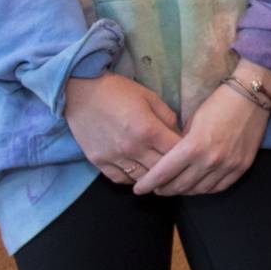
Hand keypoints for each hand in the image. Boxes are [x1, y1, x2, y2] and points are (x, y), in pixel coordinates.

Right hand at [62, 73, 181, 185]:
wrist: (80, 91)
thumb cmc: (118, 90)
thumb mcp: (150, 97)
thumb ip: (168, 117)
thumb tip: (179, 134)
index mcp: (148, 130)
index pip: (176, 152)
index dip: (186, 153)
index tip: (189, 152)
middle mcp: (132, 148)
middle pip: (161, 170)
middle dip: (172, 168)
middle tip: (178, 166)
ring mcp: (114, 157)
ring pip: (142, 179)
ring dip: (153, 176)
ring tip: (159, 172)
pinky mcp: (98, 161)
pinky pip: (120, 179)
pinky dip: (131, 178)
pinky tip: (138, 172)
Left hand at [133, 77, 270, 196]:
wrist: (252, 97)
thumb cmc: (218, 103)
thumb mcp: (191, 121)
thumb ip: (179, 144)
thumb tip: (169, 161)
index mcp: (193, 146)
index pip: (163, 173)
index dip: (148, 184)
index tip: (138, 188)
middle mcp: (210, 160)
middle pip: (180, 186)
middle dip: (163, 189)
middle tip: (156, 188)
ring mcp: (228, 166)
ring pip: (199, 190)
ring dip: (184, 191)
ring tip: (175, 187)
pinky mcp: (241, 167)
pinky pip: (219, 188)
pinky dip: (205, 189)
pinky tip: (197, 185)